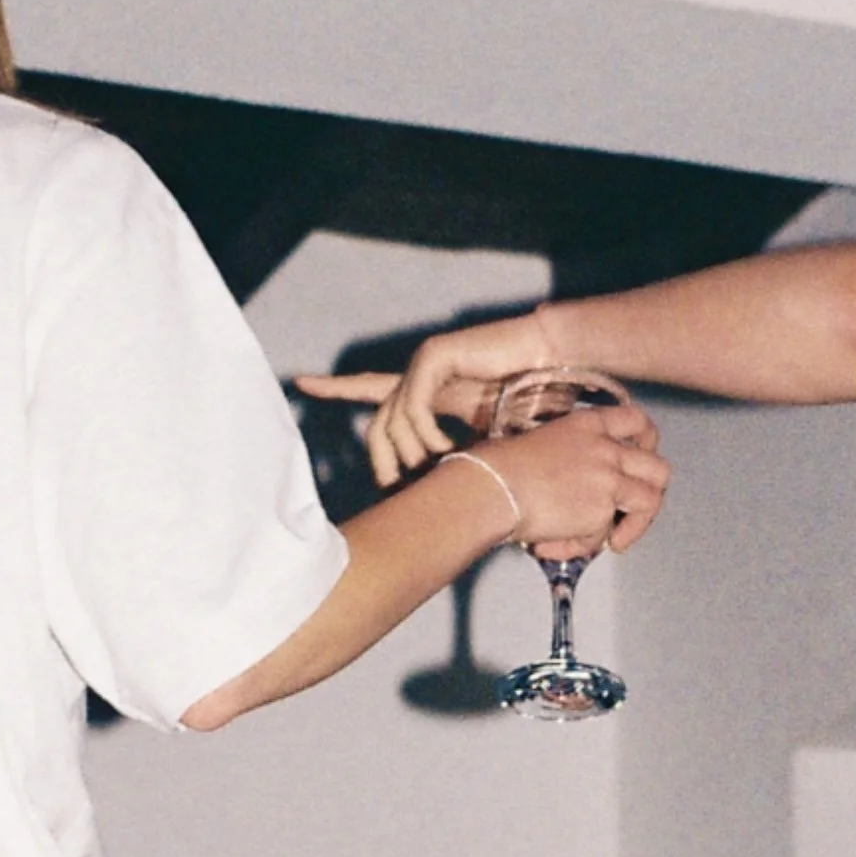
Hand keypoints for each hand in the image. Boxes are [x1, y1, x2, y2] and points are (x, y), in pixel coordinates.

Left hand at [297, 310, 558, 486]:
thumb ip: (457, 461)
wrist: (552, 366)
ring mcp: (424, 364)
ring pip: (393, 422)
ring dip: (414, 454)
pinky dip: (425, 434)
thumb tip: (440, 499)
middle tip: (398, 490)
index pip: (371, 390)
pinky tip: (446, 447)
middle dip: (384, 464)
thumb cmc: (528, 404)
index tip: (303, 382)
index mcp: (426, 392)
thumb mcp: (485, 442)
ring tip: (439, 467)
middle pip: (377, 425)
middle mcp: (418, 376)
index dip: (337, 386)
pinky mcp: (435, 357)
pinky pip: (412, 406)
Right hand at [461, 401, 668, 557]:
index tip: (643, 457)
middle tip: (634, 509)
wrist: (493, 486)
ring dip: (632, 528)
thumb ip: (572, 457)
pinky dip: (579, 547)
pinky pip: (602, 537)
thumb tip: (574, 490)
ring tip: (611, 541)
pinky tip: (551, 547)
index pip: (637, 420)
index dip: (648, 441)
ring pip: (649, 503)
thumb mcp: (543, 442)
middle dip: (653, 493)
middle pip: (659, 468)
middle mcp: (606, 449)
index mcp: (588, 424)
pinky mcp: (601, 511)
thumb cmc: (500, 466)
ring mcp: (608, 480)